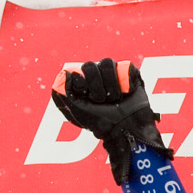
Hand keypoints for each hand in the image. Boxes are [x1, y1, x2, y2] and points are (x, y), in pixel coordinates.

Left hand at [51, 59, 169, 185]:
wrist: (126, 129)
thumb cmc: (100, 122)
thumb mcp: (75, 110)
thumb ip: (63, 92)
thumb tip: (66, 72)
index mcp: (82, 81)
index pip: (75, 71)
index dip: (81, 84)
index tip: (87, 98)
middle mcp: (96, 75)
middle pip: (89, 65)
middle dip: (96, 88)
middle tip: (101, 101)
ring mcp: (113, 72)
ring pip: (107, 63)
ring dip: (111, 87)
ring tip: (116, 99)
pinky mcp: (129, 72)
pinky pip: (125, 66)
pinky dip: (126, 84)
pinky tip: (127, 94)